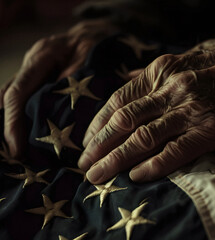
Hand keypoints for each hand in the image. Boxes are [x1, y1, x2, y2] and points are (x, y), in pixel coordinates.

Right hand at [0, 19, 118, 156]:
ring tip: (22, 154)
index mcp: (41, 56)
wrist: (100, 35)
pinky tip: (32, 139)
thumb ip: (77, 81)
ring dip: (16, 126)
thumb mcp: (91, 59)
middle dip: (10, 128)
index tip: (16, 148)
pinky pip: (30, 101)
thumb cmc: (98, 45)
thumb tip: (67, 112)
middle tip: (17, 157)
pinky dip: (28, 119)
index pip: (18, 91)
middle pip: (11, 98)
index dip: (13, 122)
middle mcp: (33, 64)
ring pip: (17, 101)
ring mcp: (36, 73)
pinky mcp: (43, 82)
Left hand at [78, 33, 214, 182]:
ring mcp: (190, 110)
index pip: (119, 100)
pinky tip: (136, 176)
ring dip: (116, 159)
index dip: (98, 123)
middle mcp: (171, 90)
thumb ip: (152, 75)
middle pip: (124, 122)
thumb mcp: (181, 57)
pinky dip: (153, 166)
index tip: (87, 141)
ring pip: (143, 138)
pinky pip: (175, 151)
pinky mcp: (210, 130)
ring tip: (98, 175)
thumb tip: (127, 80)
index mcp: (161, 71)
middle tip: (85, 165)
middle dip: (100, 146)